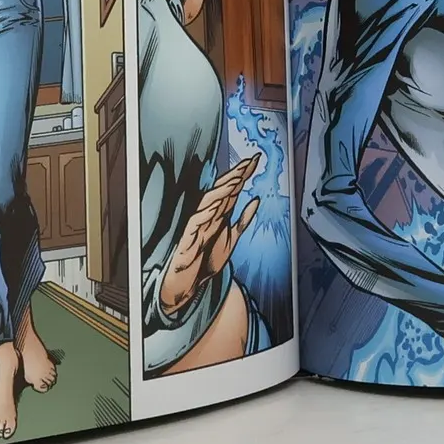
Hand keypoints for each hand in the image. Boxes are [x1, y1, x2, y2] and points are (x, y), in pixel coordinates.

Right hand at [159, 153, 258, 315]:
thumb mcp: (233, 238)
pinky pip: (195, 223)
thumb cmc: (206, 259)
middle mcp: (208, 215)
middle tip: (248, 162)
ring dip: (222, 190)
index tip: (256, 160)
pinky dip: (204, 214)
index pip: (232, 189)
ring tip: (235, 179)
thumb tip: (256, 199)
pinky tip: (214, 206)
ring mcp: (198, 226)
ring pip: (208, 202)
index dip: (243, 174)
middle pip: (222, 191)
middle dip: (235, 176)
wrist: (190, 283)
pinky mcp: (187, 239)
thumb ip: (243, 220)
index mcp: (219, 214)